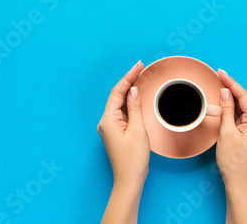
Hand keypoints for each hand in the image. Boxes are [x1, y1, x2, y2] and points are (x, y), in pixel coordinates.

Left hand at [98, 61, 148, 223]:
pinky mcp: (115, 131)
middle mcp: (105, 122)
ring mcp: (109, 127)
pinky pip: (121, 111)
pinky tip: (136, 95)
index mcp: (108, 120)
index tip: (138, 66)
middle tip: (140, 67)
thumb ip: (135, 108)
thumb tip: (133, 90)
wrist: (129, 179)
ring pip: (119, 102)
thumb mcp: (138, 130)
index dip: (128, 77)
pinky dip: (129, 101)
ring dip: (129, 90)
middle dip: (128, 80)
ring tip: (139, 76)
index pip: (117, 92)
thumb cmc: (133, 159)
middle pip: (116, 95)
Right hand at [216, 69, 246, 223]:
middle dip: (231, 89)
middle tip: (219, 75)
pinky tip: (225, 103)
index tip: (221, 72)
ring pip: (243, 108)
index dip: (231, 82)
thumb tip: (225, 91)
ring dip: (231, 100)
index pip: (244, 96)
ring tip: (218, 88)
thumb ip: (227, 109)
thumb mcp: (226, 132)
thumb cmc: (232, 161)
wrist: (238, 180)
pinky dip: (233, 110)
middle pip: (245, 100)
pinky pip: (244, 116)